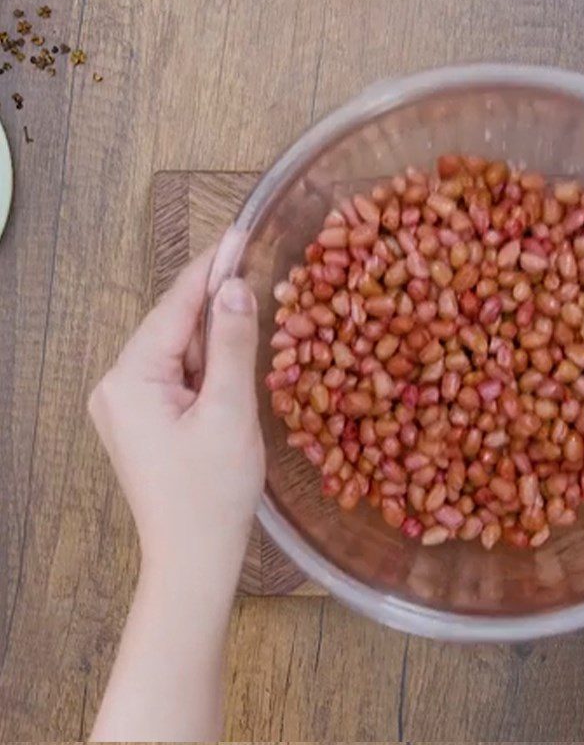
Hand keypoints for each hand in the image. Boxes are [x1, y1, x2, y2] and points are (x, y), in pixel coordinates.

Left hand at [89, 250, 264, 587]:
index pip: (175, 307)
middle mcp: (117, 386)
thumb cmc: (212, 493)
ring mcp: (126, 405)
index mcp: (131, 379)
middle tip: (256, 272)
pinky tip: (233, 365)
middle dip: (215, 304)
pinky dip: (207, 366)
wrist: (194, 559)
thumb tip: (234, 288)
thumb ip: (233, 345)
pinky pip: (177, 376)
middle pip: (173, 327)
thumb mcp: (231, 412)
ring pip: (178, 351)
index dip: (211, 268)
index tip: (239, 234)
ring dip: (215, 338)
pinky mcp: (143, 421)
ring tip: (253, 321)